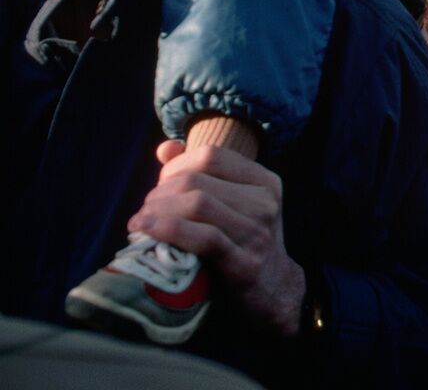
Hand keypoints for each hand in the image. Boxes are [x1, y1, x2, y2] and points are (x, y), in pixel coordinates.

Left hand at [129, 141, 305, 336]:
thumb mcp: (233, 206)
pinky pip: (202, 238)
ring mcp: (258, 233)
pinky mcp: (245, 263)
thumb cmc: (243, 244)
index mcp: (265, 182)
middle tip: (145, 210)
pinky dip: (168, 231)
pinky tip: (147, 233)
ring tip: (140, 223)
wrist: (274, 291)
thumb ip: (202, 176)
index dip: (177, 166)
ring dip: (158, 211)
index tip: (160, 185)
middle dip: (160, 192)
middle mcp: (266, 202)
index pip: (212, 155)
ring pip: (198, 204)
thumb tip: (166, 149)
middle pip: (198, 180)